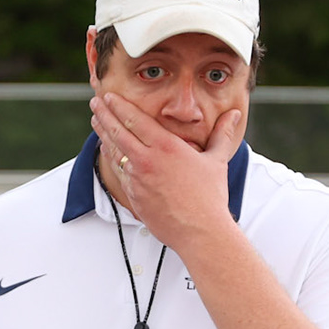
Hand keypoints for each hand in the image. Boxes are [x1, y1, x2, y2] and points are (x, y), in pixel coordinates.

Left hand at [89, 92, 245, 254]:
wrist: (200, 232)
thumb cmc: (210, 198)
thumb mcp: (217, 160)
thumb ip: (222, 134)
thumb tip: (233, 115)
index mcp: (166, 147)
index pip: (135, 119)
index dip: (119, 105)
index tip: (109, 96)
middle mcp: (147, 161)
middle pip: (117, 131)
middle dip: (104, 114)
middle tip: (95, 102)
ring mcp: (137, 179)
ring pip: (114, 151)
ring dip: (103, 134)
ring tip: (96, 121)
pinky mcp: (133, 196)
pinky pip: (118, 172)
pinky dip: (110, 157)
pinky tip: (107, 150)